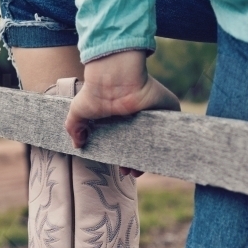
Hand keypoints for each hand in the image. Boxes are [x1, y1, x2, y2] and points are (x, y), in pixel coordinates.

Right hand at [65, 49, 180, 174]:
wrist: (112, 76)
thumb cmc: (94, 91)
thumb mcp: (79, 111)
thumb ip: (74, 128)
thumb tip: (77, 145)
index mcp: (120, 119)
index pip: (126, 144)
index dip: (125, 159)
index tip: (123, 170)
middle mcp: (137, 118)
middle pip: (142, 146)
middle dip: (137, 162)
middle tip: (130, 171)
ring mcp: (153, 114)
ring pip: (156, 141)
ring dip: (151, 157)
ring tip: (139, 168)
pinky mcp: (167, 107)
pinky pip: (173, 128)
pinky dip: (170, 142)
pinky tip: (158, 157)